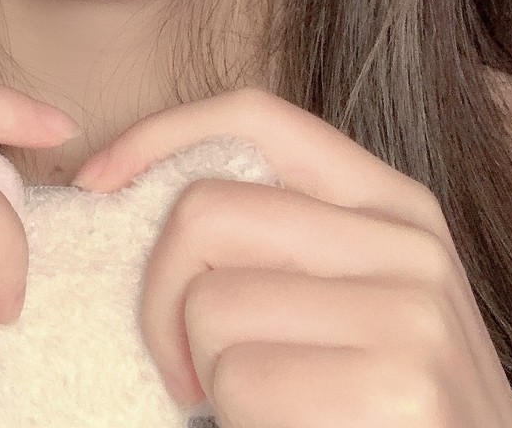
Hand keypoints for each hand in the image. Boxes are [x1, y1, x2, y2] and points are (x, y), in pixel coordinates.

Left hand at [71, 88, 511, 427]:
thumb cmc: (383, 408)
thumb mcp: (354, 296)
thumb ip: (283, 236)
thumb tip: (130, 184)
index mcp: (395, 203)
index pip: (257, 114)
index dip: (161, 134)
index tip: (98, 181)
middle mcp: (411, 245)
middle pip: (206, 213)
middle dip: (159, 296)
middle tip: (182, 365)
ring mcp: (413, 317)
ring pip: (211, 307)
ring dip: (207, 375)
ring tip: (260, 405)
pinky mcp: (398, 389)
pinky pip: (241, 380)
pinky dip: (236, 421)